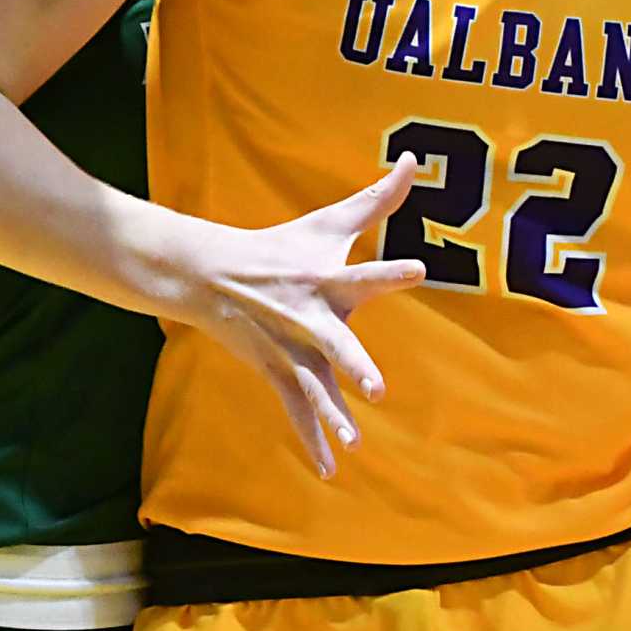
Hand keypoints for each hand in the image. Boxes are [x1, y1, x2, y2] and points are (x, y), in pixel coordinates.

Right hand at [178, 155, 426, 476]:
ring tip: (354, 441)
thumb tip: (414, 161)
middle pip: (335, 344)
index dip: (392, 272)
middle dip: (353, 366)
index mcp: (327, 278)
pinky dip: (313, 439)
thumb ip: (378, 197)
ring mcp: (289, 348)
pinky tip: (333, 469)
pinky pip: (297, 410)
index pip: (366, 273)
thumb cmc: (283, 245)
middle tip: (376, 390)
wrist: (210, 275)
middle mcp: (309, 317)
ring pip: (313, 387)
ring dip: (332, 414)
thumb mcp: (329, 221)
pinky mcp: (275, 370)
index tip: (421, 270)